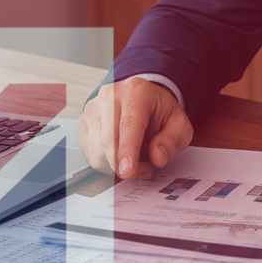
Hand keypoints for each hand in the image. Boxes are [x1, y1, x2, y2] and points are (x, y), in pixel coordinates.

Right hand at [77, 77, 192, 179]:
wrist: (143, 100)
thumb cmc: (159, 113)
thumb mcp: (179, 125)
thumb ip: (172, 141)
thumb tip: (157, 158)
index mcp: (136, 91)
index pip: (129, 124)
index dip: (128, 150)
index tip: (128, 170)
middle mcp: (108, 96)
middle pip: (109, 141)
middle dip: (126, 166)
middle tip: (146, 170)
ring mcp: (92, 109)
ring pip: (98, 152)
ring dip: (118, 166)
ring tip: (136, 158)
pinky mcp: (83, 123)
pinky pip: (91, 155)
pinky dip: (107, 164)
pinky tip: (121, 155)